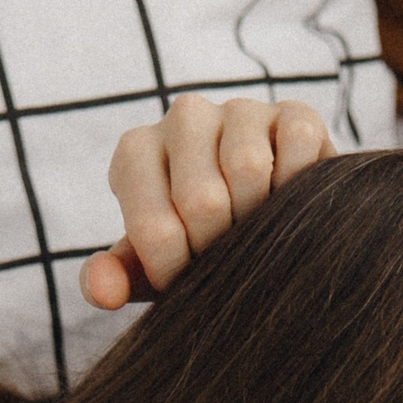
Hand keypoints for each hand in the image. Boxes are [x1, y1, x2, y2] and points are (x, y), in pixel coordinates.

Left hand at [80, 95, 336, 308]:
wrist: (266, 225)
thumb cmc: (200, 247)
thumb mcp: (155, 269)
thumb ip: (119, 278)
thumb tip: (102, 291)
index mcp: (137, 151)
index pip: (154, 229)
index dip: (179, 275)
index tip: (191, 283)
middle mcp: (183, 118)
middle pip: (202, 200)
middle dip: (222, 250)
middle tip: (231, 262)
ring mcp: (239, 110)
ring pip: (249, 168)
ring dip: (263, 223)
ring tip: (260, 235)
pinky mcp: (292, 114)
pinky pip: (298, 147)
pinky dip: (300, 189)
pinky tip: (292, 208)